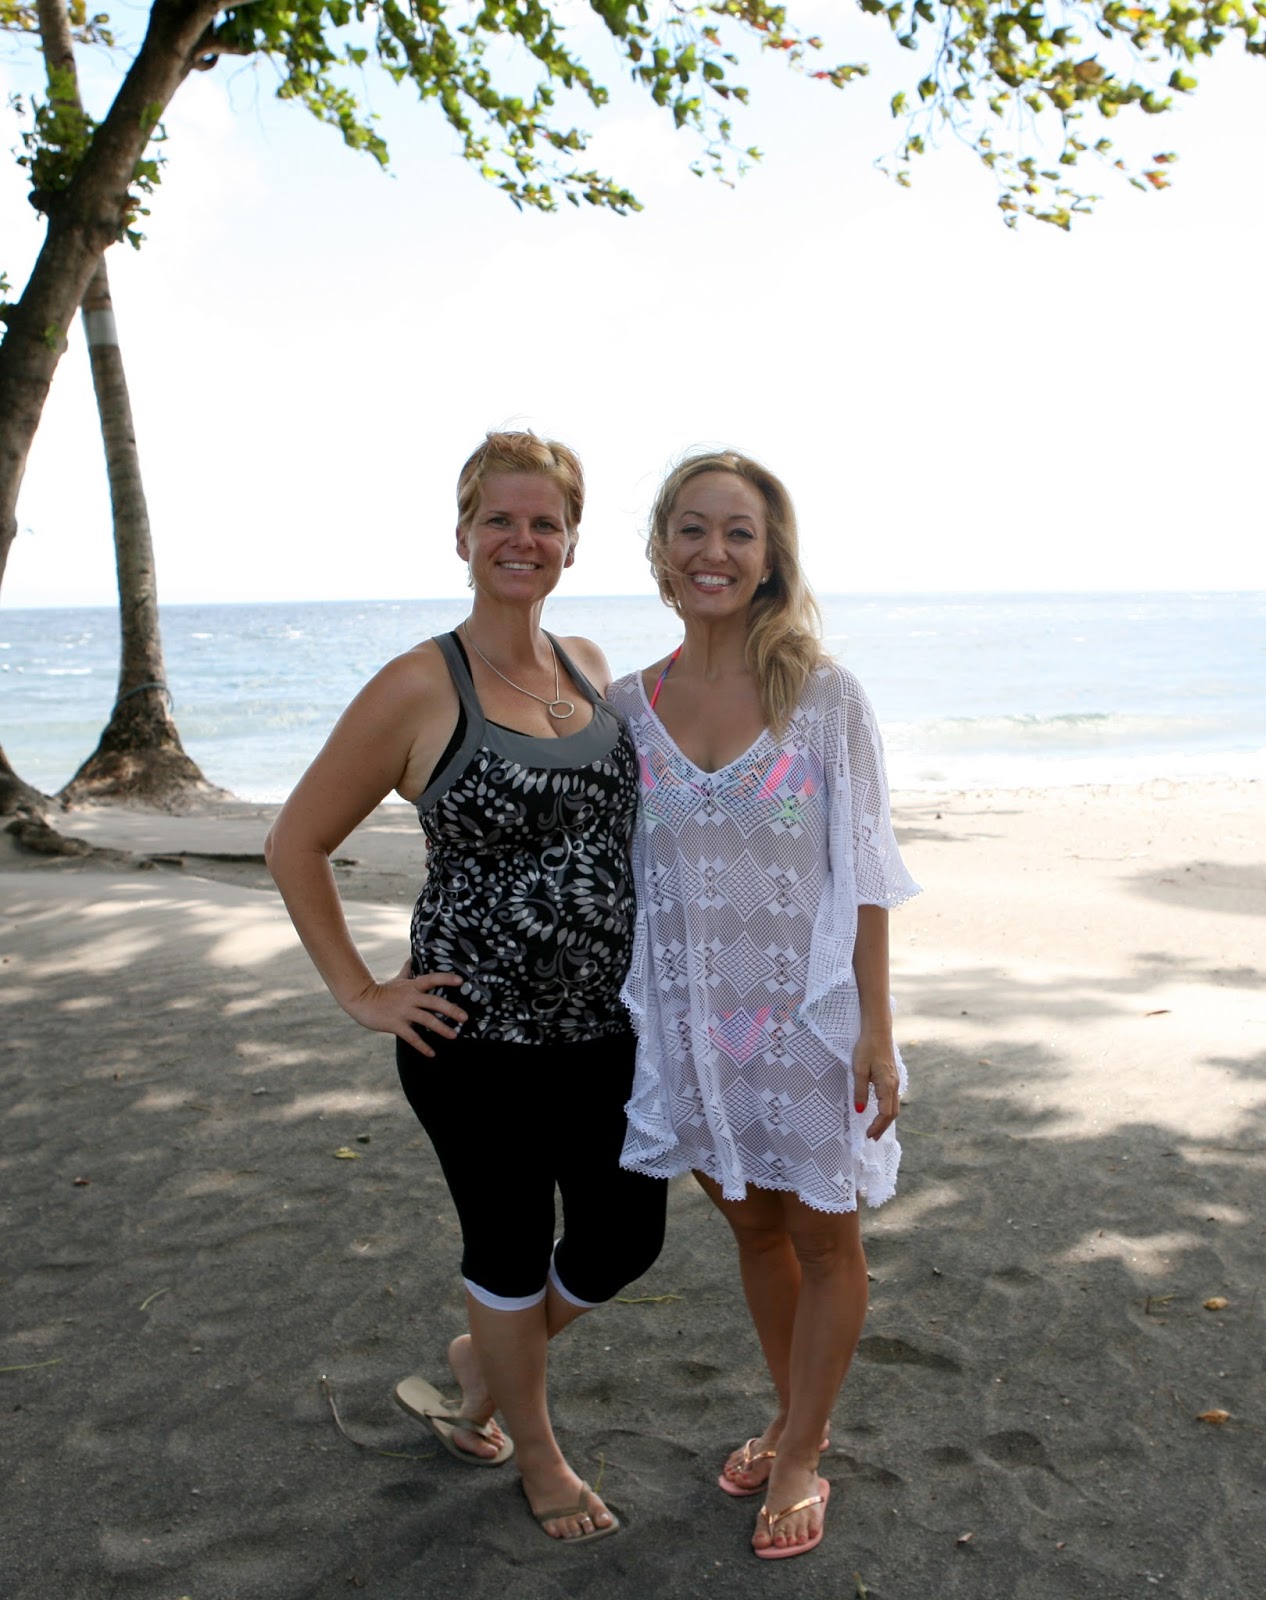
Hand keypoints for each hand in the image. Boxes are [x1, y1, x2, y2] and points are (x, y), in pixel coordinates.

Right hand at [343, 960, 467, 1053]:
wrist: (361, 1001)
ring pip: (427, 1020)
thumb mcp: (397, 979)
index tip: (461, 981)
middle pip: (434, 1002)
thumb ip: (407, 969)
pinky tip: (432, 1053)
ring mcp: (403, 1011)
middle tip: (465, 1017)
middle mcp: (410, 997)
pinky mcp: (396, 1025)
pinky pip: (412, 1037)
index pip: (432, 979)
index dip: (446, 979)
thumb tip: (413, 956)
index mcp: (412, 986)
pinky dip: (423, 1046)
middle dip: (451, 1010)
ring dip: (442, 1028)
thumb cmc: (382, 991)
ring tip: (454, 1035)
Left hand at [852, 1030, 899, 1138]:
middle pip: (892, 1113)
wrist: (877, 1031)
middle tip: (873, 1138)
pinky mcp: (892, 1077)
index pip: (885, 1113)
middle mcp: (894, 1085)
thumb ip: (860, 1091)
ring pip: (894, 1106)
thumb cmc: (867, 1048)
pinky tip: (880, 1112)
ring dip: (886, 1120)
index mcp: (886, 1085)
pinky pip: (893, 1099)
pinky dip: (887, 1110)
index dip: (877, 1126)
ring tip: (876, 1130)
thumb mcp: (858, 1070)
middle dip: (883, 1127)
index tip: (868, 1134)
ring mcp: (895, 1081)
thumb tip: (860, 1111)